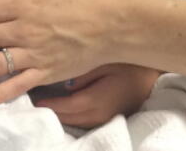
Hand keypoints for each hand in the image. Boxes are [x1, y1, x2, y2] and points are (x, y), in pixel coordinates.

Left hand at [35, 64, 161, 128]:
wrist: (152, 77)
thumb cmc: (130, 64)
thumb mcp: (106, 62)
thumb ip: (84, 73)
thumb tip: (65, 84)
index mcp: (96, 100)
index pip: (65, 106)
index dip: (48, 103)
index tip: (34, 96)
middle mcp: (97, 115)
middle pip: (66, 117)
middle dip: (49, 110)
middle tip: (32, 98)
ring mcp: (103, 119)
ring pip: (73, 122)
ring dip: (58, 114)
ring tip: (42, 102)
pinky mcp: (106, 118)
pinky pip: (81, 121)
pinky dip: (68, 115)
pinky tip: (61, 106)